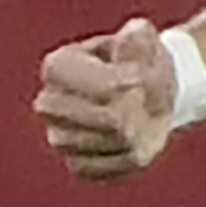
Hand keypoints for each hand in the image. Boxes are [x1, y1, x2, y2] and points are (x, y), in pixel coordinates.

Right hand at [35, 16, 179, 180]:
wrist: (155, 93)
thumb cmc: (144, 62)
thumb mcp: (146, 42)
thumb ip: (138, 39)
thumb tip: (129, 37)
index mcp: (60, 65)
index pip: (62, 73)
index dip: (104, 78)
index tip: (138, 78)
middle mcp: (50, 103)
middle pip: (74, 113)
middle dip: (116, 108)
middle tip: (143, 100)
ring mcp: (60, 136)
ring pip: (85, 143)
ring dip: (124, 132)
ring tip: (143, 117)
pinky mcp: (78, 164)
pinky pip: (96, 168)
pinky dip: (124, 157)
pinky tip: (139, 141)